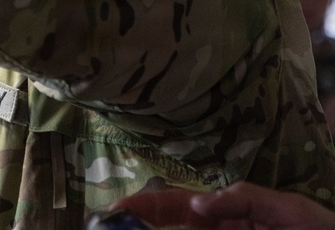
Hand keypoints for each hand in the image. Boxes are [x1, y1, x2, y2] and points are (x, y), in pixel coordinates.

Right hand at [109, 182, 334, 228]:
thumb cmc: (319, 229)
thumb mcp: (286, 208)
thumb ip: (244, 198)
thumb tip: (196, 202)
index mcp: (224, 214)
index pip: (175, 206)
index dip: (144, 205)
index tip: (115, 208)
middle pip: (166, 228)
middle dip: (137, 226)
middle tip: (112, 227)